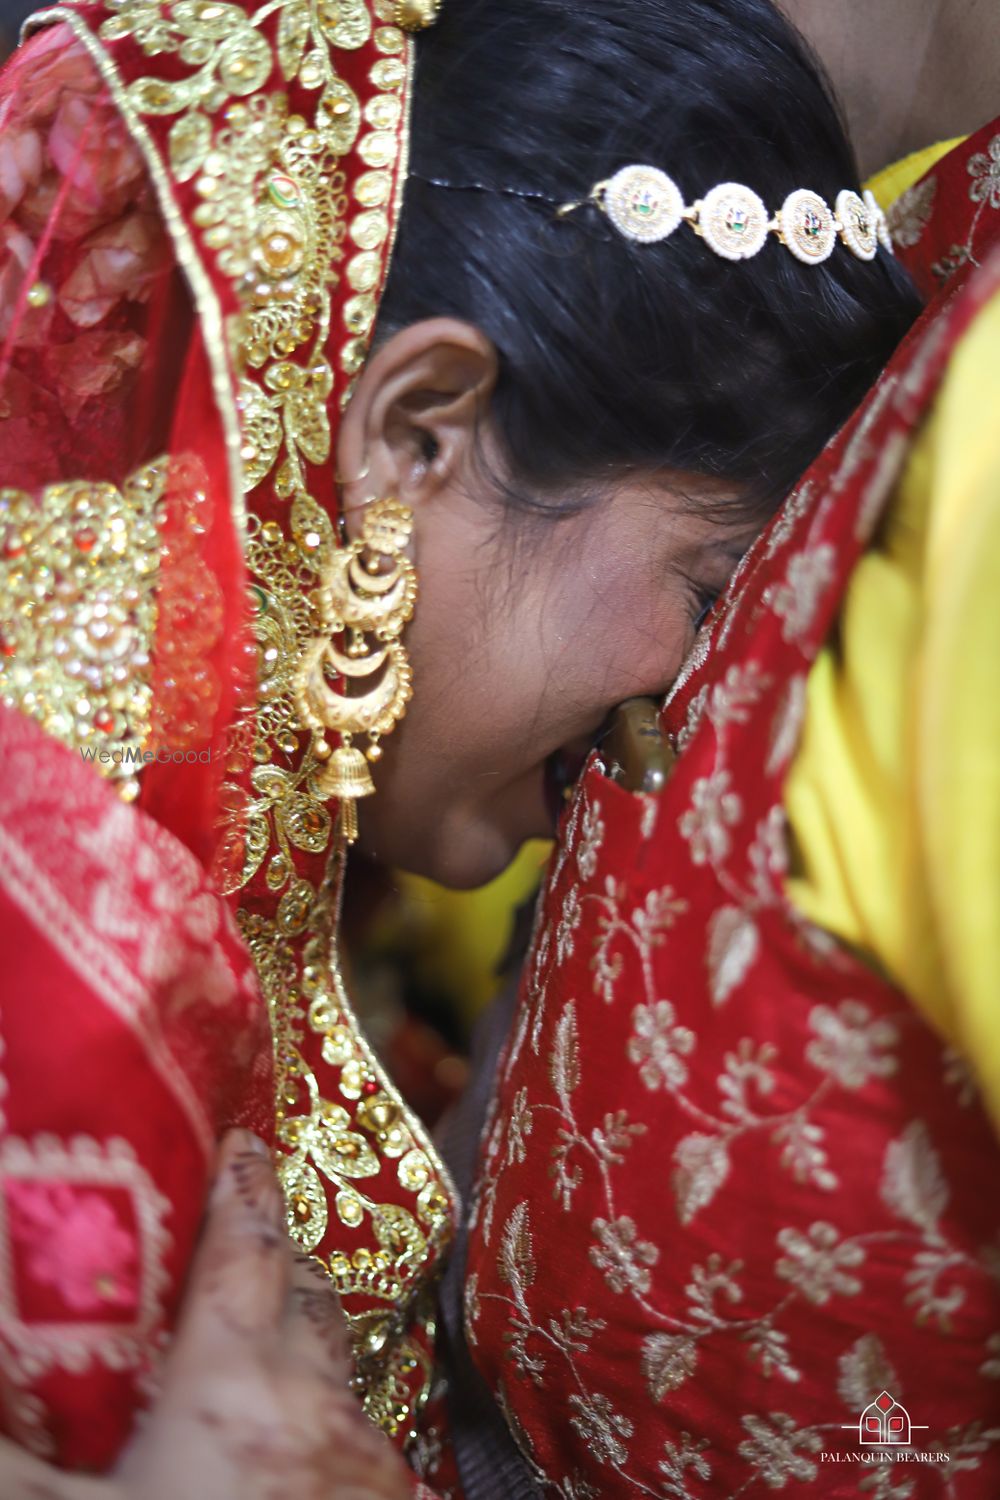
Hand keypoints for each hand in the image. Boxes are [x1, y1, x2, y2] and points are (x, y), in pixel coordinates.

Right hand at [0, 1130, 412, 1499]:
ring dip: (303, 1332)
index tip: (245, 1141)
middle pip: (305, 1296)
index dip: (241, 1190)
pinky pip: (358, 1433)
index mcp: (232, 1390)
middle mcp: (314, 1408)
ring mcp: (366, 1466)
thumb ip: (8, 1454)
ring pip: (338, 1364)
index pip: (243, 1254)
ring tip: (271, 1321)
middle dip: (278, 1251)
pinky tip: (293, 1443)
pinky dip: (323, 1412)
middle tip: (254, 1216)